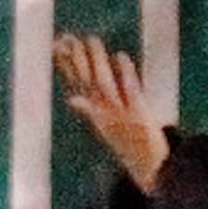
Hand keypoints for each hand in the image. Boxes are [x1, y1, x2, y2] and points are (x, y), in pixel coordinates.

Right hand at [53, 34, 169, 192]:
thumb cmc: (129, 146)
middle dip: (77, 59)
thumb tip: (72, 99)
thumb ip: (90, 111)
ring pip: (104, 84)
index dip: (66, 65)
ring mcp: (120, 115)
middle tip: (68, 37)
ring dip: (96, 61)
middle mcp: (104, 114)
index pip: (76, 85)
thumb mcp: (105, 128)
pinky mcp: (139, 116)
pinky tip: (121, 56)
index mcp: (96, 115)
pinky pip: (130, 91)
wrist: (150, 171)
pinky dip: (125, 74)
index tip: (57, 45)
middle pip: (86, 82)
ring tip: (92, 40)